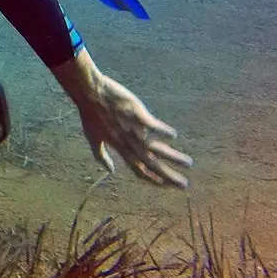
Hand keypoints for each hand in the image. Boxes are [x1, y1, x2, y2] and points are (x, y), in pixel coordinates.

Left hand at [55, 51, 192, 187]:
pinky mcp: (135, 112)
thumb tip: (109, 171)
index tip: (166, 186)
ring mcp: (132, 127)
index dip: (152, 180)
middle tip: (185, 184)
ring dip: (172, 156)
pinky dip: (162, 130)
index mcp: (120, 148)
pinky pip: (151, 124)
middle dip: (168, 175)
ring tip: (189, 162)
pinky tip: (174, 135)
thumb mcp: (92, 137)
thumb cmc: (90, 114)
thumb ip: (101, 156)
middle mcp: (127, 141)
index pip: (138, 170)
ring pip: (154, 147)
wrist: (88, 91)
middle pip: (151, 163)